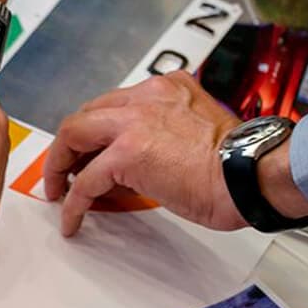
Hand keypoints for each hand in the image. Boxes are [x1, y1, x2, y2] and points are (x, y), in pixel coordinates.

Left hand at [42, 72, 254, 235]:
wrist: (251, 175)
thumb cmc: (238, 164)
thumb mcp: (198, 131)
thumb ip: (166, 134)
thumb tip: (139, 165)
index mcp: (166, 88)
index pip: (115, 104)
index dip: (96, 131)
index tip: (88, 151)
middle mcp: (146, 96)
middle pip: (87, 115)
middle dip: (70, 145)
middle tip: (63, 170)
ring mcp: (133, 123)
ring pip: (74, 136)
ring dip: (59, 167)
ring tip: (57, 192)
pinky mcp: (125, 155)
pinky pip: (86, 180)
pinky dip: (74, 202)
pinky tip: (72, 219)